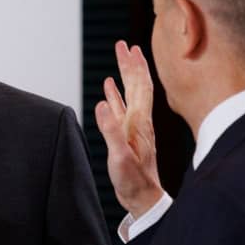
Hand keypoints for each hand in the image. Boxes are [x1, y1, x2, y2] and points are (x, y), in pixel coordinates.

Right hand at [94, 41, 162, 218]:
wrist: (144, 199)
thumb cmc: (133, 180)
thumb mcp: (119, 156)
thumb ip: (111, 130)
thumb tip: (101, 103)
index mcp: (139, 122)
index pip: (139, 87)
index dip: (134, 67)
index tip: (129, 48)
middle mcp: (139, 121)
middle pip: (136, 85)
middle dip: (130, 64)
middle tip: (123, 45)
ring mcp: (134, 128)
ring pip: (129, 94)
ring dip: (124, 76)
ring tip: (119, 60)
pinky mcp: (127, 136)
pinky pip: (121, 109)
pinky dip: (115, 95)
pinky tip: (108, 90)